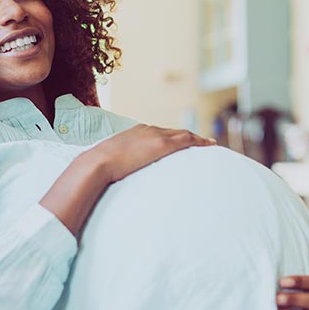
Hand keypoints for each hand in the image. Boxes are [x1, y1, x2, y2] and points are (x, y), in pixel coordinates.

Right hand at [87, 124, 215, 181]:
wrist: (97, 163)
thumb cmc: (98, 168)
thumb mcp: (111, 164)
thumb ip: (119, 167)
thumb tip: (117, 179)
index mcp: (135, 132)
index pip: (159, 133)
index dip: (173, 137)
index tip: (181, 143)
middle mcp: (147, 130)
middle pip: (174, 132)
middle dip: (188, 137)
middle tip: (202, 143)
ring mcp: (155, 135)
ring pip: (183, 134)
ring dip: (197, 139)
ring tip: (210, 144)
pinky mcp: (161, 144)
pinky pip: (187, 140)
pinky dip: (200, 141)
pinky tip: (211, 145)